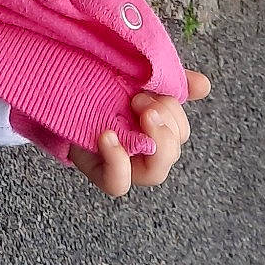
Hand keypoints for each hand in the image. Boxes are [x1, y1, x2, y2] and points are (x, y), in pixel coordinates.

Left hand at [67, 73, 209, 197]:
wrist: (61, 98)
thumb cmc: (103, 93)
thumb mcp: (137, 80)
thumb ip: (169, 82)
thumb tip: (203, 85)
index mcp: (155, 130)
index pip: (180, 131)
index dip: (174, 114)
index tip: (154, 91)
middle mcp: (143, 154)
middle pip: (171, 153)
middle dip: (162, 126)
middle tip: (140, 101)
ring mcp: (124, 167)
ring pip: (155, 174)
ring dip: (151, 143)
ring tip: (129, 115)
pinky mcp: (100, 174)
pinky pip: (118, 184)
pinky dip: (118, 161)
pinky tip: (108, 136)